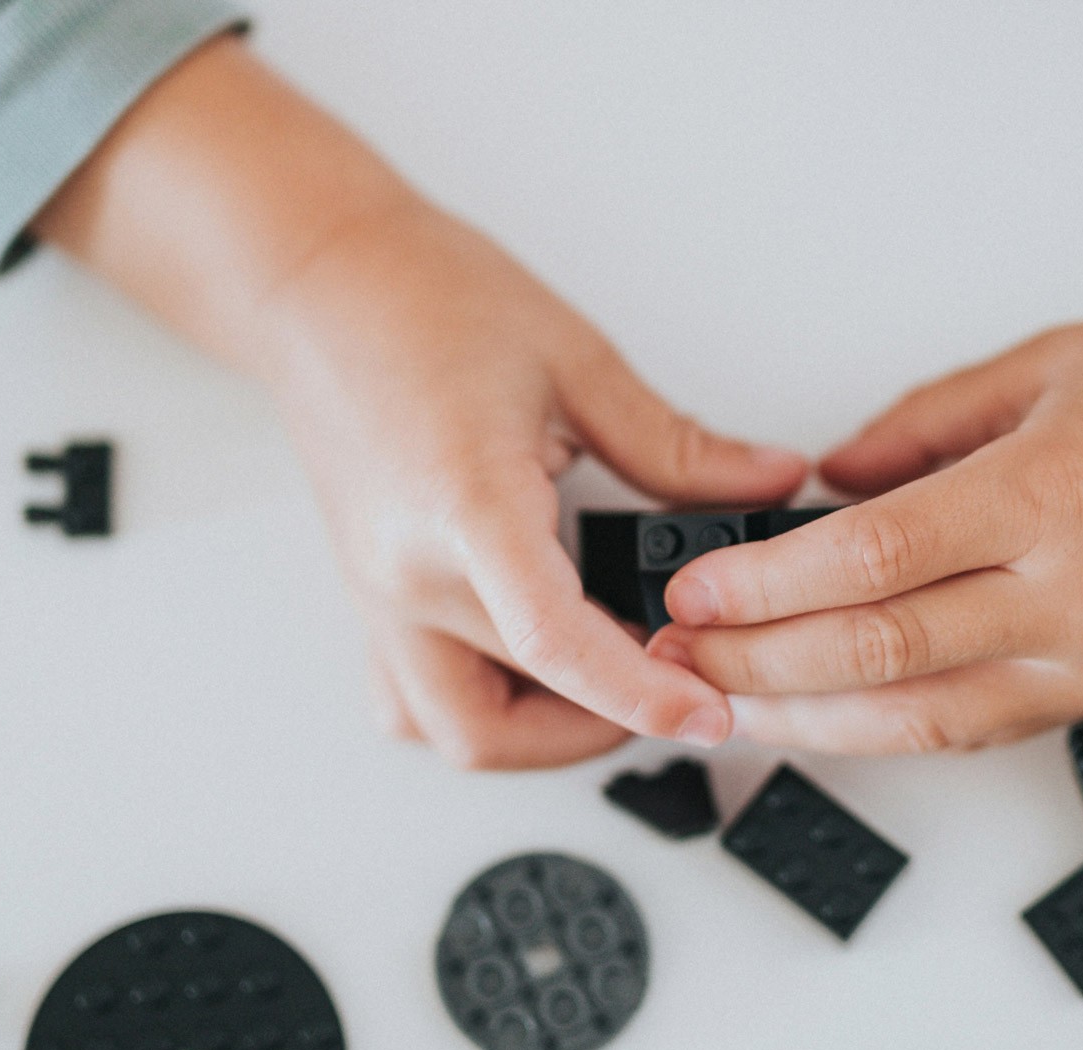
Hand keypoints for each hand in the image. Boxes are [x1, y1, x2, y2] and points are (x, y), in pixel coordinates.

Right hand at [36, 39, 804, 767]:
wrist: (313, 278)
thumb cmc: (422, 300)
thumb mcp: (576, 361)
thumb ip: (678, 447)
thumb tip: (768, 483)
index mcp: (465, 507)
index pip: (554, 642)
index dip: (639, 696)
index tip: (706, 716)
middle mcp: (408, 575)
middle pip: (511, 716)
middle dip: (606, 722)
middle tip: (673, 682)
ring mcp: (381, 601)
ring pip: (457, 734)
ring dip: (540, 737)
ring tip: (609, 681)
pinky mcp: (374, 604)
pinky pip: (417, 706)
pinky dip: (485, 714)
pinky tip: (536, 672)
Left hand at [651, 271, 1082, 753]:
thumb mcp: (1053, 363)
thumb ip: (923, 430)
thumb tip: (828, 485)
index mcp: (1051, 493)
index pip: (872, 560)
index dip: (767, 589)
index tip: (693, 596)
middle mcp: (1072, 597)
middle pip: (879, 653)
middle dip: (757, 668)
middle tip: (676, 665)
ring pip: (918, 719)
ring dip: (805, 723)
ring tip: (721, 710)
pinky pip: (971, 731)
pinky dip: (885, 733)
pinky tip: (819, 725)